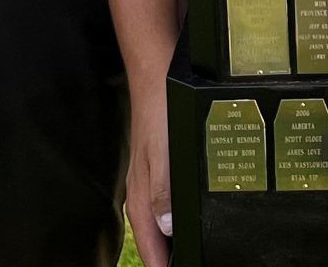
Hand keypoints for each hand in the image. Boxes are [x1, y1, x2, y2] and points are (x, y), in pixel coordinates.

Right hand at [125, 105, 173, 266]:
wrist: (155, 79)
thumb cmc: (159, 113)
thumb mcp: (163, 154)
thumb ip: (163, 192)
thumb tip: (167, 227)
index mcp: (141, 197)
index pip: (151, 248)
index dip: (164, 266)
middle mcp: (142, 194)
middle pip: (153, 242)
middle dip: (166, 259)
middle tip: (186, 264)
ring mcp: (148, 184)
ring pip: (156, 227)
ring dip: (168, 245)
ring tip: (182, 257)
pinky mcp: (156, 173)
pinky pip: (161, 209)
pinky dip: (171, 223)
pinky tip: (182, 223)